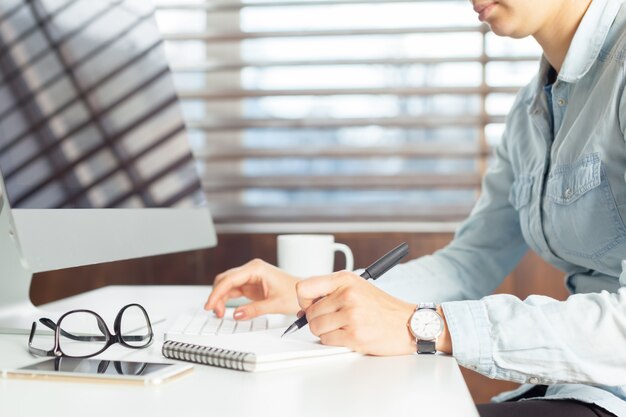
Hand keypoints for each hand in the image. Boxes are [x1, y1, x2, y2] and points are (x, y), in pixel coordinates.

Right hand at [205, 259, 299, 319]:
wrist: (305, 293)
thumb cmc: (294, 294)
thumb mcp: (275, 304)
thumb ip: (254, 309)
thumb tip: (236, 314)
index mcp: (256, 268)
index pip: (230, 279)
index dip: (217, 292)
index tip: (209, 304)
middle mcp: (252, 270)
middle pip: (225, 279)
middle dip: (217, 295)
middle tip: (215, 311)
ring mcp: (250, 276)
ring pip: (227, 285)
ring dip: (220, 298)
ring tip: (219, 313)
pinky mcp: (251, 284)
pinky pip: (233, 290)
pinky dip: (226, 299)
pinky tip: (224, 309)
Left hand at [296, 271, 416, 355]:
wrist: (409, 323)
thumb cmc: (383, 308)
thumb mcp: (357, 288)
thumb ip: (330, 293)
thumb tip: (302, 309)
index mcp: (345, 279)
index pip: (304, 288)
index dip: (304, 301)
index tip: (311, 306)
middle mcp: (347, 294)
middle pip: (310, 312)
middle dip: (317, 319)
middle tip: (334, 320)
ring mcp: (351, 315)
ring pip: (316, 327)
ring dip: (325, 332)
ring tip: (343, 327)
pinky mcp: (354, 335)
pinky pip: (327, 340)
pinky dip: (334, 341)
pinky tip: (349, 335)